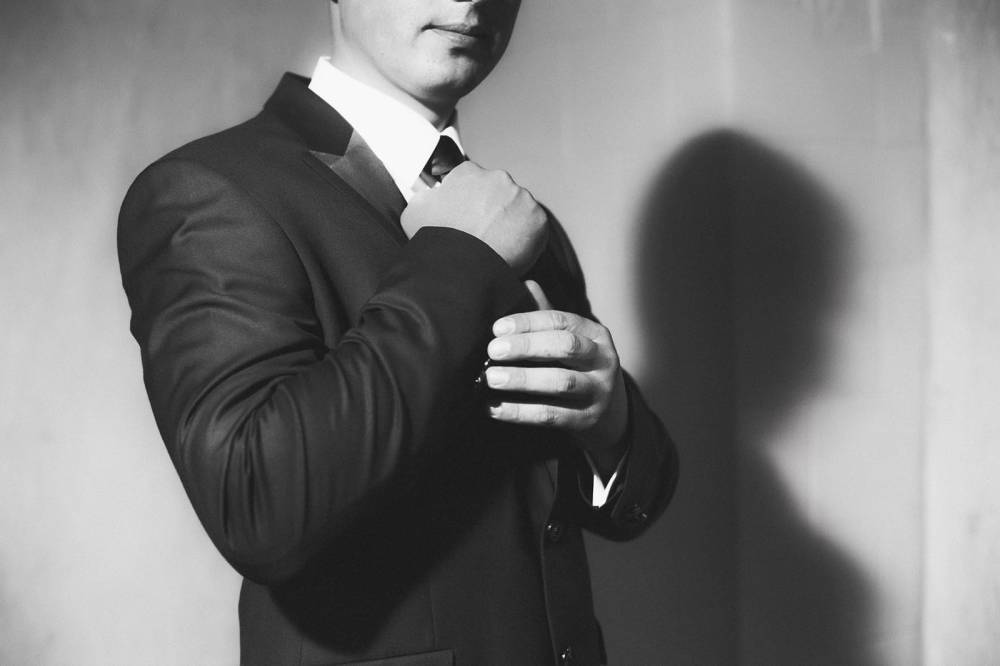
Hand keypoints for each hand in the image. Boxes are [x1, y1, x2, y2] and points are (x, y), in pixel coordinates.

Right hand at [400, 161, 547, 274]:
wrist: (462, 269)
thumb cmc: (436, 242)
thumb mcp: (414, 212)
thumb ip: (426, 197)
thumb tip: (433, 195)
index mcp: (469, 172)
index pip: (472, 179)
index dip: (469, 200)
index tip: (467, 217)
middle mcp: (498, 178)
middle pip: (498, 192)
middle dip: (492, 210)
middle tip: (483, 235)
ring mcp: (521, 197)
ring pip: (517, 208)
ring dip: (509, 222)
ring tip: (496, 246)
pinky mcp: (538, 218)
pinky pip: (534, 227)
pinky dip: (526, 238)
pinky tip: (510, 252)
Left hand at [483, 284, 627, 457]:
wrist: (608, 414)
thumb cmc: (578, 368)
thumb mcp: (570, 340)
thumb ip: (547, 316)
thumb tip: (527, 283)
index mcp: (596, 334)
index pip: (561, 321)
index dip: (528, 322)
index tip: (497, 328)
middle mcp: (603, 360)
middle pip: (565, 347)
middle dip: (527, 346)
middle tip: (493, 351)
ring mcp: (598, 391)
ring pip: (561, 382)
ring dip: (522, 379)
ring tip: (491, 379)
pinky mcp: (586, 420)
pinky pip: (550, 415)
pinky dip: (519, 412)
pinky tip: (492, 407)